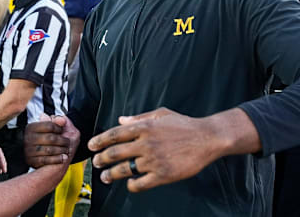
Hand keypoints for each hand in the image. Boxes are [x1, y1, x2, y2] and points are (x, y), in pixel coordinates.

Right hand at [25, 114, 79, 167]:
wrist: (41, 157)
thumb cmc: (46, 139)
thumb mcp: (51, 127)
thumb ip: (57, 121)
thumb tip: (62, 120)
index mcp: (32, 128)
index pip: (49, 126)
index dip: (59, 128)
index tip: (62, 131)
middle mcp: (29, 138)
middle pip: (51, 138)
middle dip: (63, 141)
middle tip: (67, 142)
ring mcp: (29, 150)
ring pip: (49, 150)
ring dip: (61, 150)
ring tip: (66, 150)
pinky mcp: (32, 161)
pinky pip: (46, 160)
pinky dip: (57, 159)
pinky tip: (63, 157)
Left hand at [88, 107, 220, 192]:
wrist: (207, 138)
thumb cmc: (184, 124)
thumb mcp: (161, 114)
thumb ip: (139, 118)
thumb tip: (120, 120)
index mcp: (144, 127)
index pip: (114, 134)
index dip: (100, 140)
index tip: (92, 146)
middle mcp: (146, 143)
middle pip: (115, 153)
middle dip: (101, 159)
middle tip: (96, 162)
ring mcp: (154, 160)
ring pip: (124, 169)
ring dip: (111, 174)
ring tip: (105, 176)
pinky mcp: (163, 175)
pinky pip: (140, 183)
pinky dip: (131, 185)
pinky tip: (129, 184)